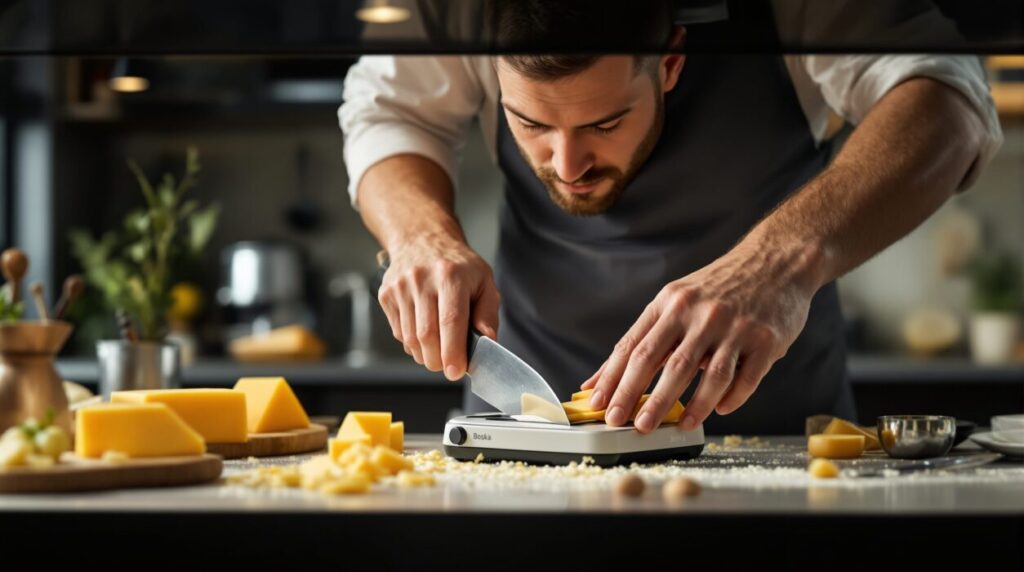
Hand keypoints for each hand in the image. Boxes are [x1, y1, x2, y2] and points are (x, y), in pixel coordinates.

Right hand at [378, 235, 499, 379]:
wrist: (422, 239)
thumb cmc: (458, 265)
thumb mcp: (484, 280)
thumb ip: (488, 312)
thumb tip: (487, 342)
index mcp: (451, 275)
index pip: (451, 320)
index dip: (453, 351)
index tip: (457, 371)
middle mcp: (422, 279)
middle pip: (427, 335)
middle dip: (439, 360)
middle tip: (449, 365)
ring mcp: (400, 287)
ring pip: (410, 338)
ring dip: (426, 355)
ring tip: (439, 350)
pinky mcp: (386, 295)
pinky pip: (399, 333)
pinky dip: (413, 343)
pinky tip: (425, 333)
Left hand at [580, 240, 821, 432]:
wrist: (775, 261)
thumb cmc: (718, 288)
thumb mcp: (676, 300)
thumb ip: (643, 338)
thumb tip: (599, 381)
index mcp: (670, 304)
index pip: (634, 347)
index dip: (614, 380)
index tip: (600, 407)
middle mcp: (699, 313)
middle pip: (665, 362)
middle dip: (643, 398)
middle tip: (629, 425)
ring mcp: (734, 326)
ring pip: (709, 375)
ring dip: (692, 406)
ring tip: (678, 427)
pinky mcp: (766, 339)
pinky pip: (746, 378)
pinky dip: (732, 399)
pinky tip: (721, 410)